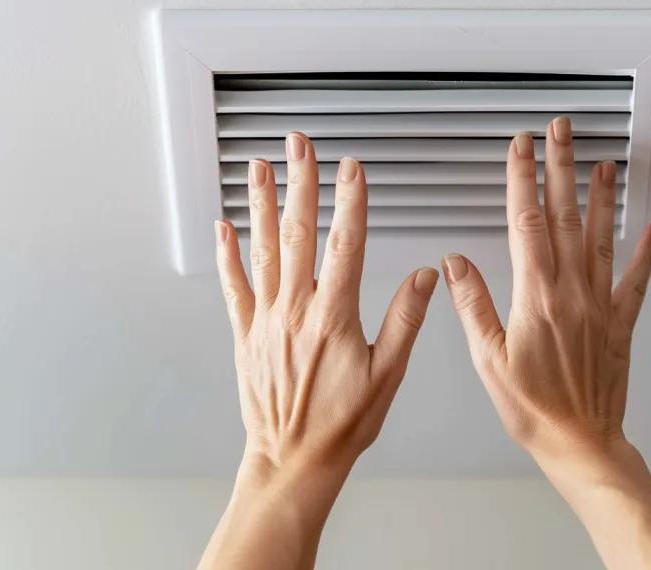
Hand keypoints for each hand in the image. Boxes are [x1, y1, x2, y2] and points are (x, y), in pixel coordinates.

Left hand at [202, 133, 437, 569]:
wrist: (294, 458)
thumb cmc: (342, 423)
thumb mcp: (388, 375)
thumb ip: (405, 321)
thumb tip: (426, 277)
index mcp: (333, 317)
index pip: (345, 245)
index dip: (350, 202)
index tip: (351, 168)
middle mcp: (295, 311)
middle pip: (299, 234)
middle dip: (301, 184)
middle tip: (300, 147)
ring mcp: (266, 321)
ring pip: (263, 250)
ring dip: (261, 205)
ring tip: (258, 167)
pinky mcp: (246, 336)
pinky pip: (234, 287)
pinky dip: (228, 255)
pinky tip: (224, 226)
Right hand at [441, 117, 650, 466]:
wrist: (580, 441)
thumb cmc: (534, 409)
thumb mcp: (488, 360)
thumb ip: (473, 306)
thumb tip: (456, 264)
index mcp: (537, 298)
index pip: (527, 223)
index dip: (522, 179)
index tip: (520, 148)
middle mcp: (573, 293)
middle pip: (566, 217)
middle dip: (560, 168)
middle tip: (560, 132)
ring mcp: (600, 305)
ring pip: (601, 238)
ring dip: (601, 198)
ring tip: (603, 164)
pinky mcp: (620, 324)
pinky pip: (635, 281)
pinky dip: (644, 252)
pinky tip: (649, 228)